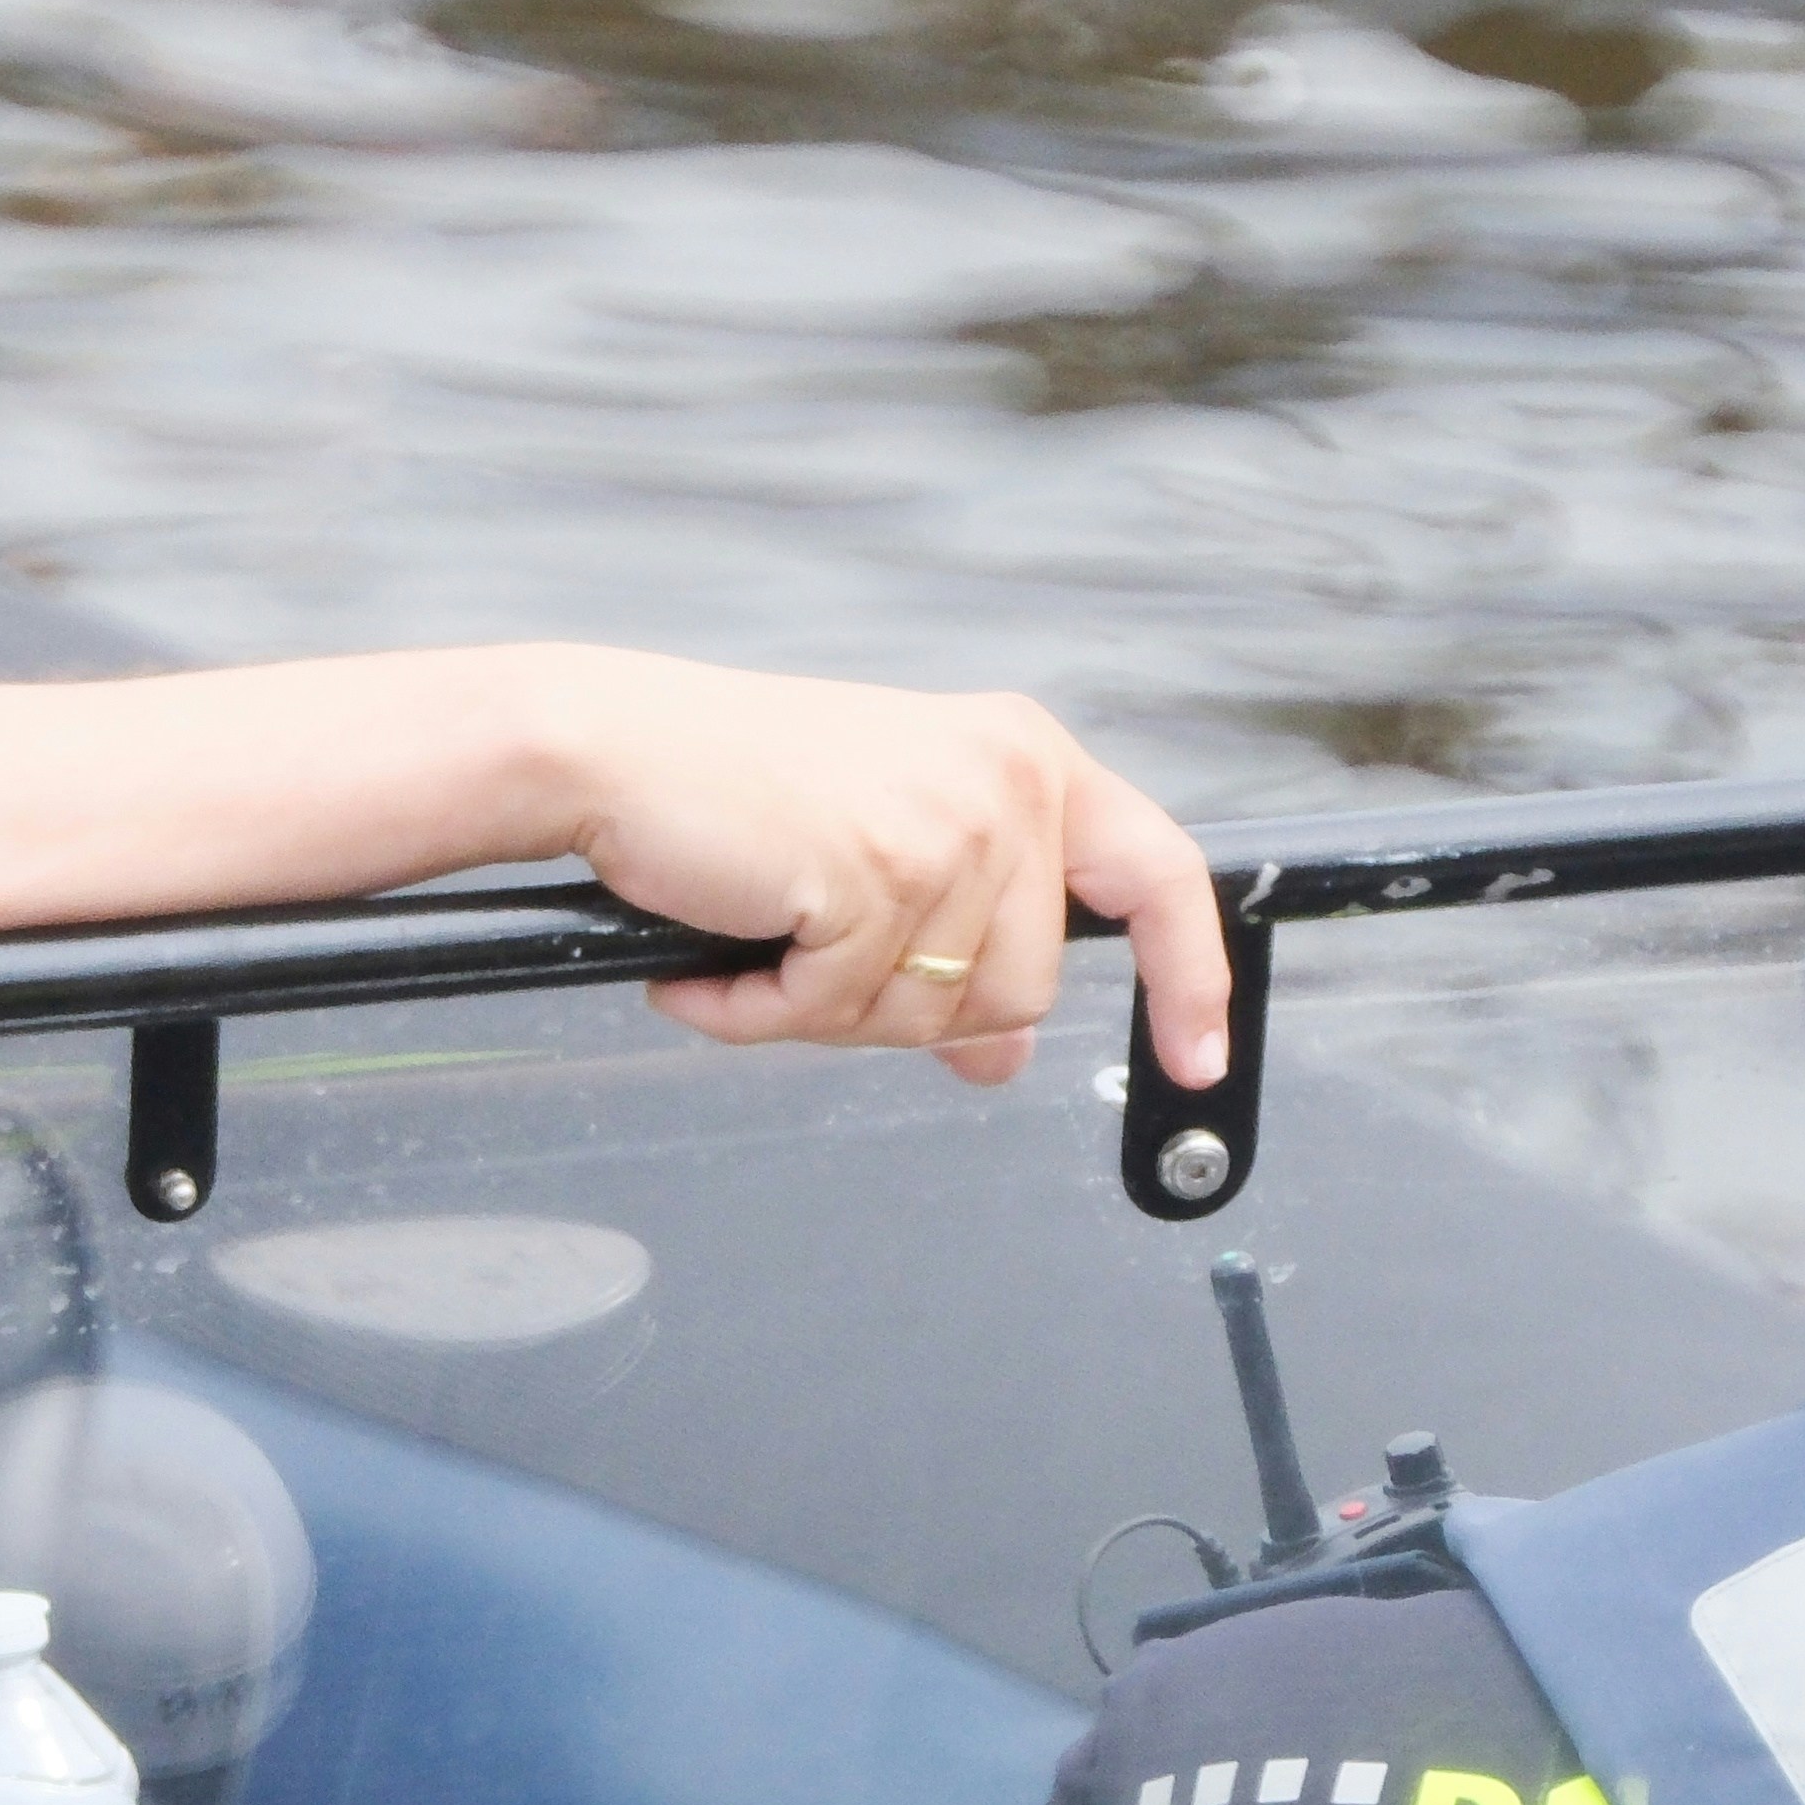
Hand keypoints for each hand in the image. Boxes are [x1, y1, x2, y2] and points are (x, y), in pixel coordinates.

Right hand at [520, 651, 1237, 1095]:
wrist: (604, 748)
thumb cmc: (725, 787)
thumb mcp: (880, 858)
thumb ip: (962, 947)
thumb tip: (1003, 1055)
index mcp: (1021, 757)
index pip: (1157, 874)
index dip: (1189, 976)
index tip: (1200, 1056)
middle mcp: (1002, 779)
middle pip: (1022, 990)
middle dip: (910, 1014)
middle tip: (810, 970)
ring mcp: (946, 824)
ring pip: (932, 1017)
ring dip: (824, 1014)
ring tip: (754, 948)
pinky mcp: (874, 873)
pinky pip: (835, 1014)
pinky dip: (757, 1013)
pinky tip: (708, 967)